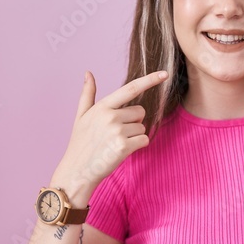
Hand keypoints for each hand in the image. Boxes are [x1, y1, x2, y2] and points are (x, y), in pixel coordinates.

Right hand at [54, 70, 167, 198]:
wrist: (77, 170)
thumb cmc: (80, 143)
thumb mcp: (81, 116)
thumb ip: (88, 94)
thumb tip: (88, 73)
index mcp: (102, 107)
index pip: (130, 88)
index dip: (150, 80)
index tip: (165, 73)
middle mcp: (110, 117)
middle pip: (140, 112)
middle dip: (134, 121)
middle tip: (117, 133)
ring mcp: (117, 132)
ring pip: (142, 127)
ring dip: (134, 136)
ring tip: (115, 143)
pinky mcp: (124, 147)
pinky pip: (144, 140)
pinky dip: (138, 145)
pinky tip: (122, 151)